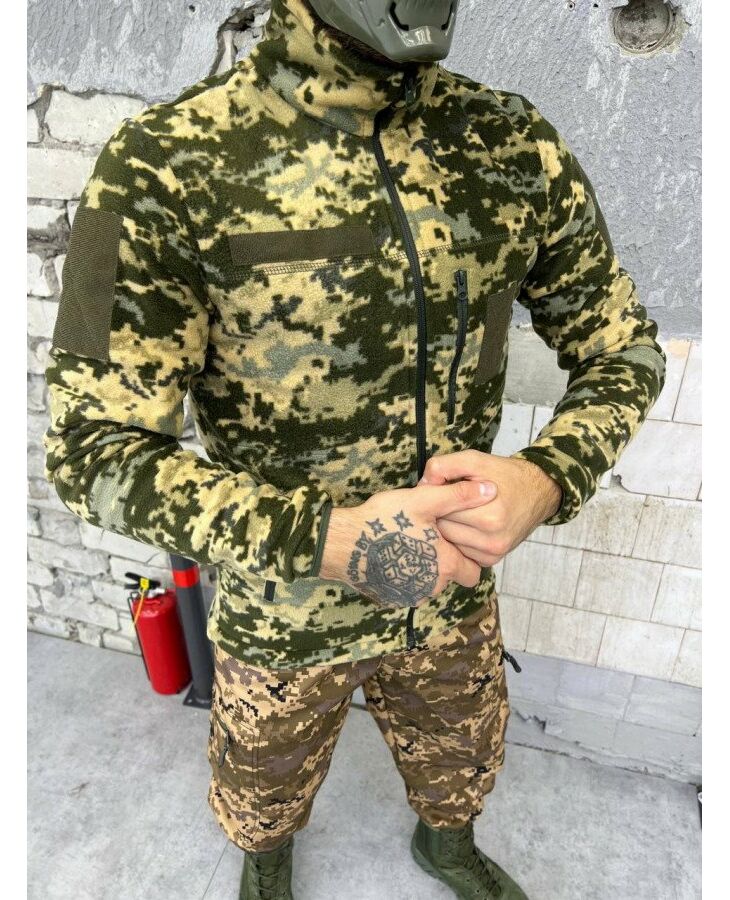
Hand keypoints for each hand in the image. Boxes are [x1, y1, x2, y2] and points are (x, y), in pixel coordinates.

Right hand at [319, 480, 497, 608]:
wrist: (342, 544)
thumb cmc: (384, 520)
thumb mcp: (423, 501)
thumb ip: (459, 496)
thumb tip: (492, 491)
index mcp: (445, 564)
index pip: (474, 571)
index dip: (467, 556)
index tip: (452, 540)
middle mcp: (432, 586)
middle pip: (451, 578)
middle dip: (445, 562)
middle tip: (427, 539)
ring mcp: (411, 596)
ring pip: (429, 585)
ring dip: (424, 569)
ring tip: (406, 544)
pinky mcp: (392, 599)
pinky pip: (408, 590)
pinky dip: (405, 577)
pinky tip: (392, 556)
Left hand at [418, 450, 561, 566]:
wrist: (537, 492)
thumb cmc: (504, 474)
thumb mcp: (475, 460)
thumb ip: (444, 466)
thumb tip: (421, 485)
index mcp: (490, 516)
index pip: (442, 510)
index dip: (436, 497)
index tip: (439, 488)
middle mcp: (493, 540)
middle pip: (443, 529)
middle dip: (440, 513)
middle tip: (445, 501)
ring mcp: (493, 553)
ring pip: (450, 543)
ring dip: (448, 528)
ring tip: (456, 511)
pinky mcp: (492, 560)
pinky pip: (461, 552)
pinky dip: (459, 539)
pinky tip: (465, 525)